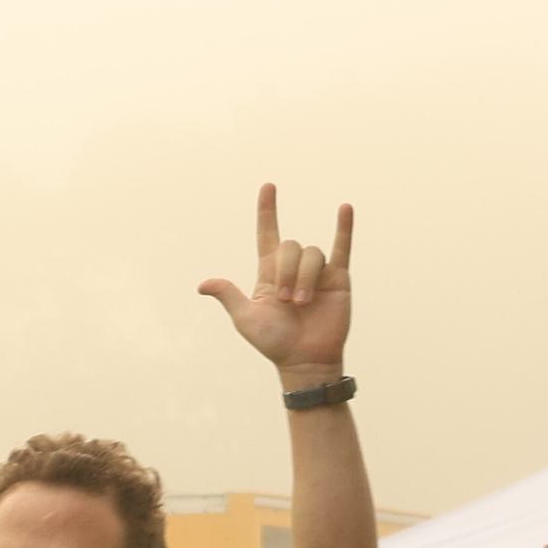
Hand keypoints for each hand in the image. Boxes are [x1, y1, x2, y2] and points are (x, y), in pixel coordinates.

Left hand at [197, 184, 352, 378]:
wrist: (306, 360)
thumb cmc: (274, 343)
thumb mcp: (246, 319)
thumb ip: (229, 295)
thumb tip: (202, 285)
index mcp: (269, 272)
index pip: (267, 233)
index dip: (267, 211)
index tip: (268, 187)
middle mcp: (294, 267)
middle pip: (290, 246)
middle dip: (287, 271)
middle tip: (287, 302)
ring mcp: (317, 272)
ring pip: (312, 253)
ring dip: (305, 278)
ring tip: (303, 304)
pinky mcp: (338, 278)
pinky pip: (342, 247)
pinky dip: (344, 228)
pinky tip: (344, 208)